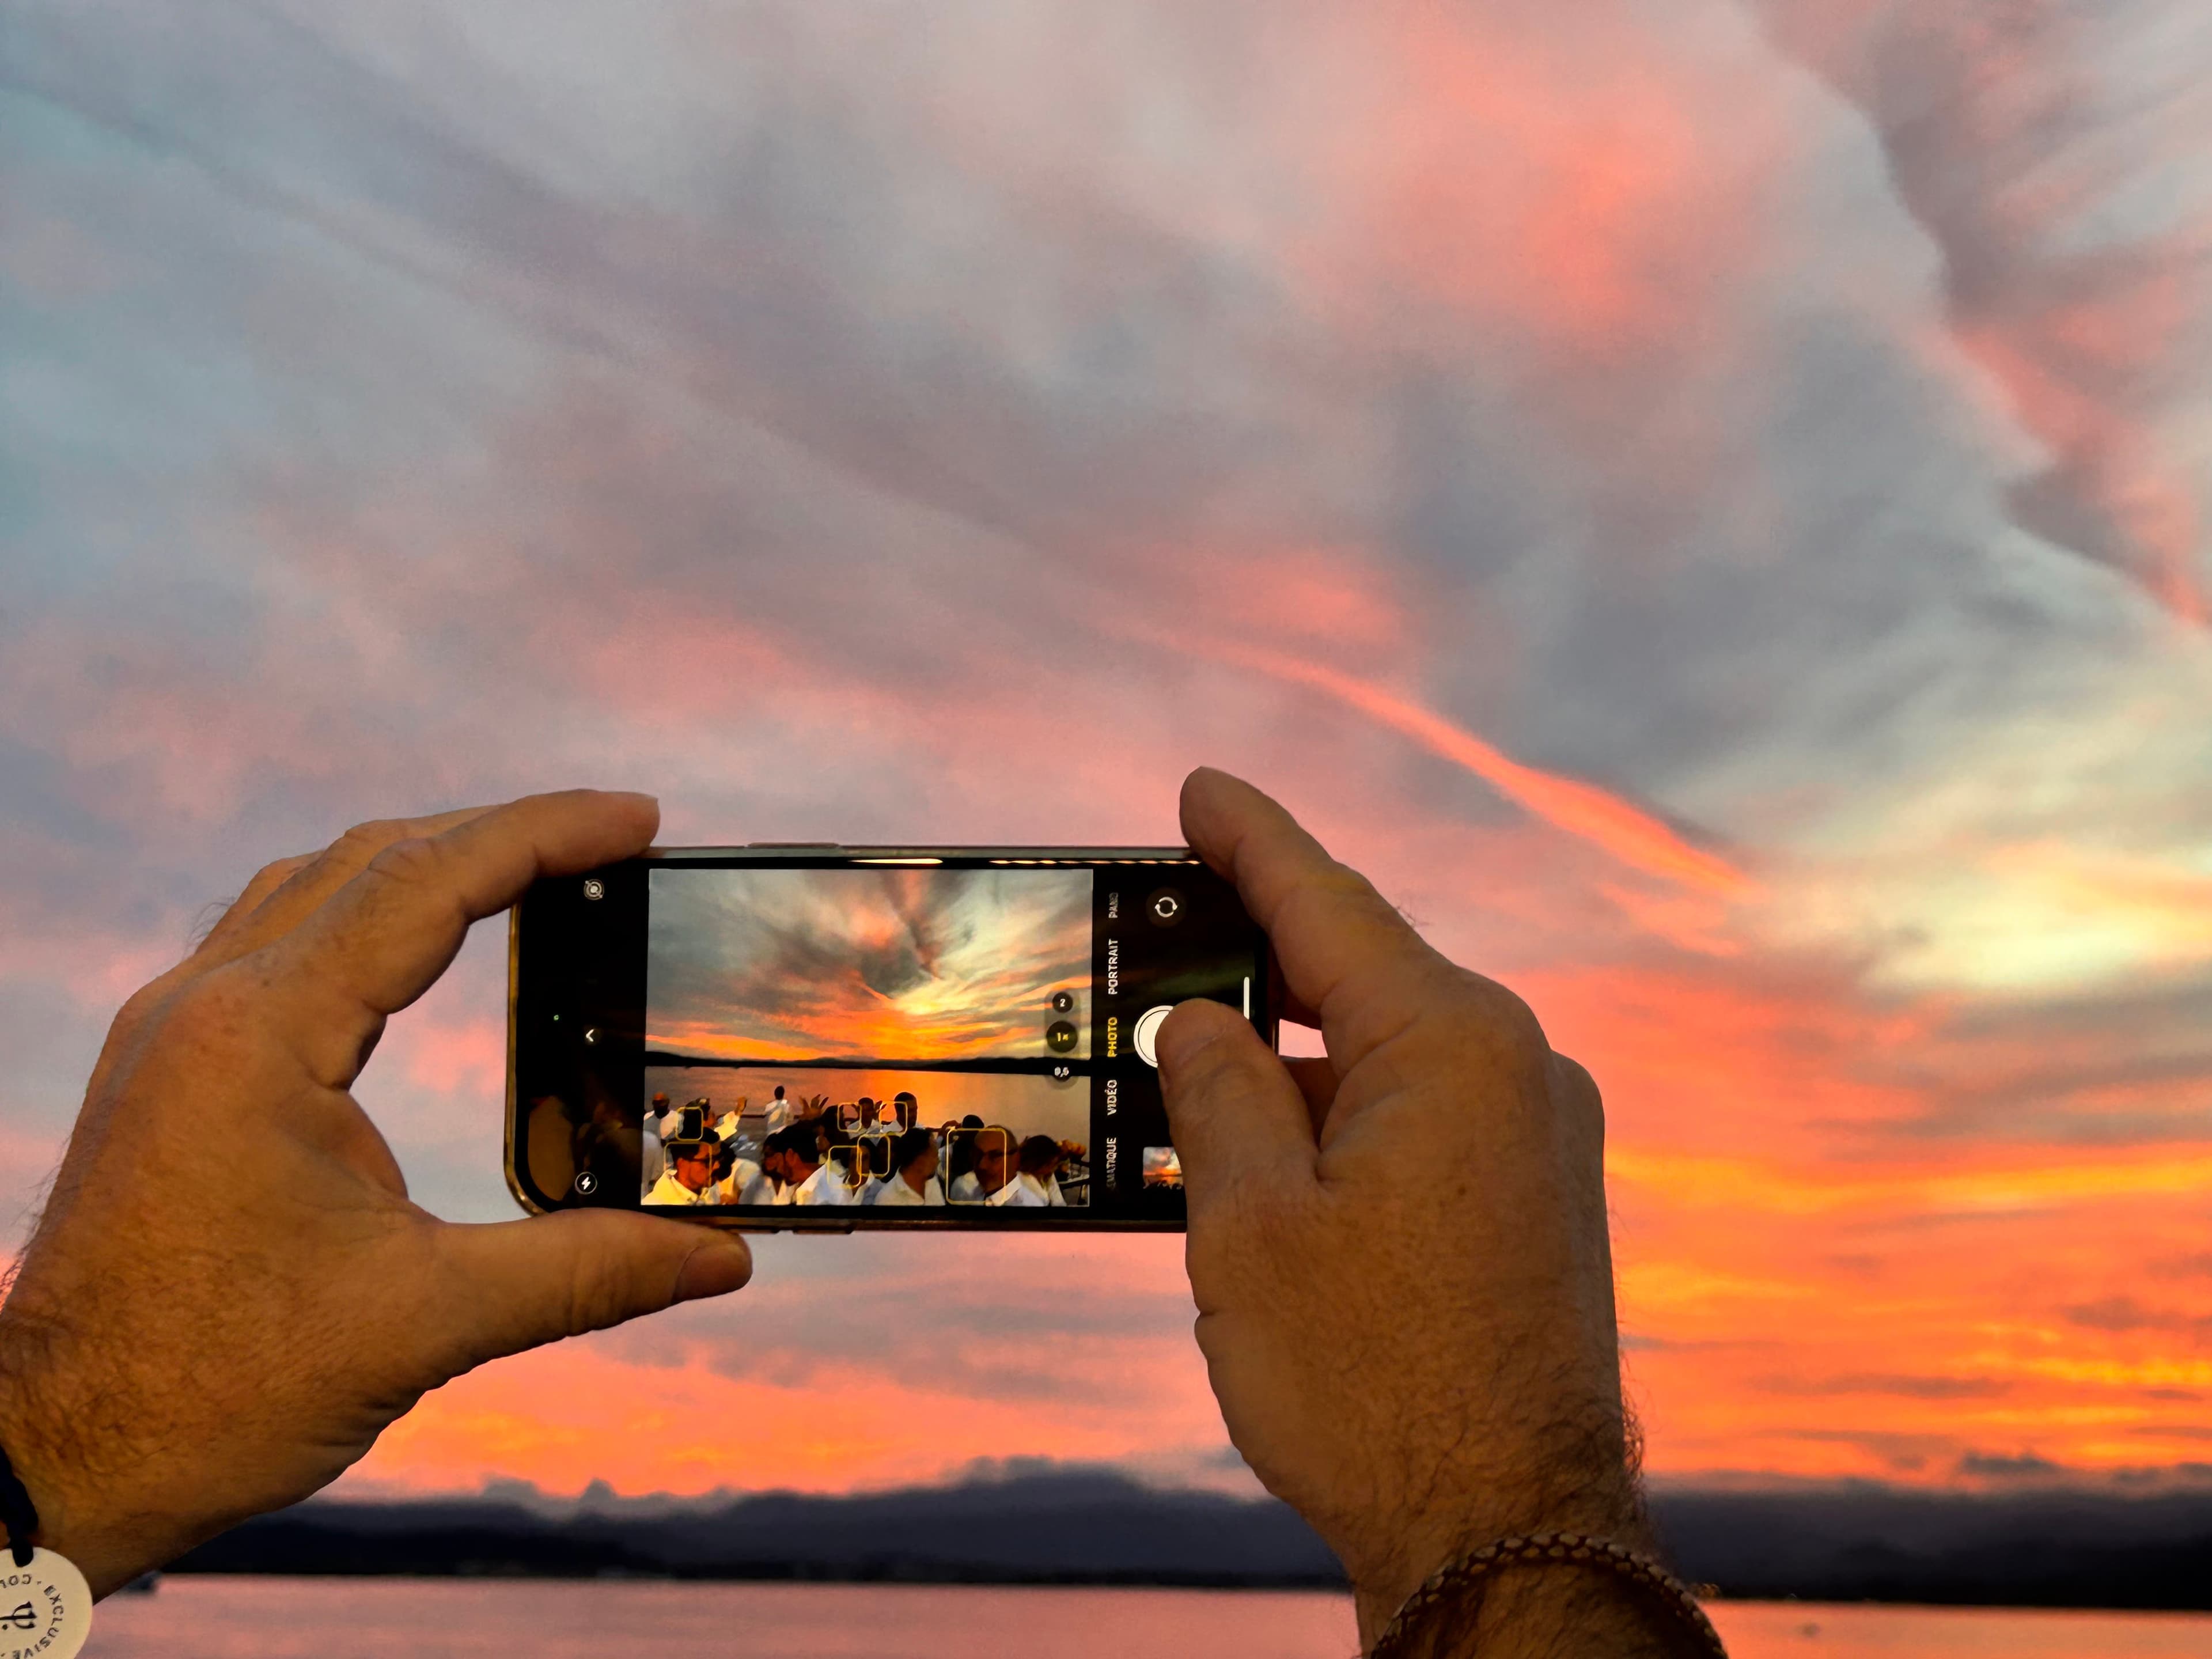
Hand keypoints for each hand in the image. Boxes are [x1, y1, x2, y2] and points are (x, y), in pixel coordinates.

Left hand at [0, 792, 754, 1596]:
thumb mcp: (423, 1324)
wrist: (52, 1459)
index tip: (640, 818)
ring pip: (314, 888)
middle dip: (499, 833)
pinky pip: (275, 942)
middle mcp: (204, 1007)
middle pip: (371, 858)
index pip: (428, 883)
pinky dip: (367, 916)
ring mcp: (173, 1036)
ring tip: (531, 873)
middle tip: (612, 839)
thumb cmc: (211, 1392)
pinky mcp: (168, 1074)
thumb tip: (721, 1257)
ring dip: (427, 864)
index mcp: (260, 1036)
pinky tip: (414, 954)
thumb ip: (587, 1273)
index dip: (546, 835)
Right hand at [1159, 770, 1647, 1652]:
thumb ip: (1215, 1091)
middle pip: (1361, 977)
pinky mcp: (1536, 1199)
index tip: (1201, 789)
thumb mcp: (1248, 1225)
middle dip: (1256, 962)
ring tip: (1192, 1087)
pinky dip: (1339, 1122)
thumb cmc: (1374, 1385)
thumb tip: (1197, 1023)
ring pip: (1385, 1057)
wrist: (1505, 1530)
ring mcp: (1539, 1136)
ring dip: (1291, 1067)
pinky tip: (1270, 1165)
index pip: (1327, 905)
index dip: (1249, 840)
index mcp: (1451, 1044)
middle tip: (1167, 932)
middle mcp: (1516, 1069)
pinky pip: (1421, 1119)